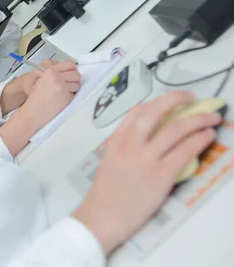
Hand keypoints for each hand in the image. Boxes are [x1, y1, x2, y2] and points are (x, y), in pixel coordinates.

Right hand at [0, 62, 80, 154]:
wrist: (33, 111)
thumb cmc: (37, 98)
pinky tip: (62, 99)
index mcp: (50, 71)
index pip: (70, 64)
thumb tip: (70, 70)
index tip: (70, 74)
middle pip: (76, 74)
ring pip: (78, 84)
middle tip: (68, 85)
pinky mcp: (66, 96)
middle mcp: (57, 77)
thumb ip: (55, 73)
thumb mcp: (42, 80)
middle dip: (74, 80)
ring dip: (73, 88)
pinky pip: (75, 94)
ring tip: (64, 93)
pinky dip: (70, 97)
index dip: (72, 70)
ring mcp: (62, 87)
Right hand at [72, 91, 220, 254]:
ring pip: (176, 129)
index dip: (157, 102)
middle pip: (156, 112)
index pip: (137, 111)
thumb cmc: (106, 193)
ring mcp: (146, 159)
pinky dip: (199, 139)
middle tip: (191, 97)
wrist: (103, 216)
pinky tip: (207, 136)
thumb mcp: (110, 161)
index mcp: (116, 140)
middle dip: (177, 99)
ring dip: (198, 119)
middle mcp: (131, 144)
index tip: (170, 101)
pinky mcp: (161, 175)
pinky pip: (185, 150)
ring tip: (210, 117)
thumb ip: (126, 145)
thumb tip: (150, 136)